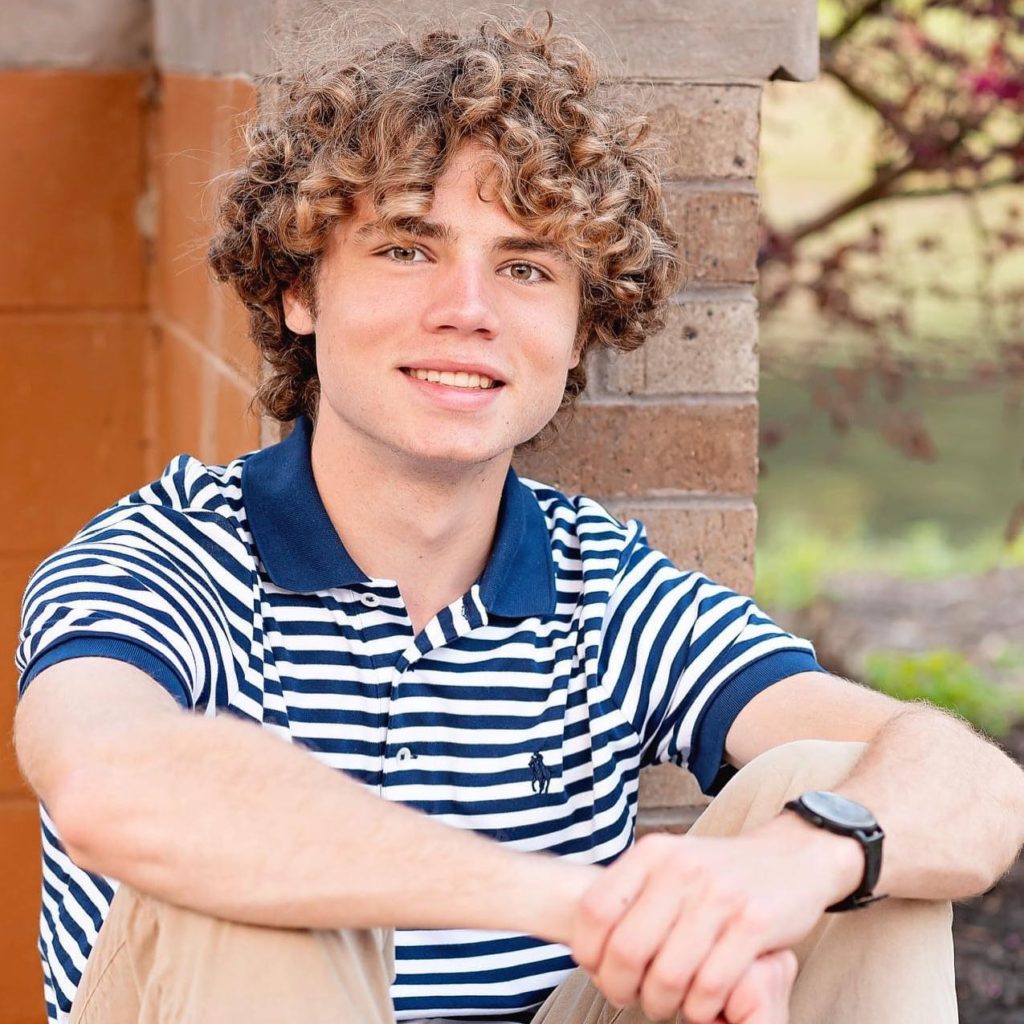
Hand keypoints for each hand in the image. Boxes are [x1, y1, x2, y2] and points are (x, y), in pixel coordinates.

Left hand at [569, 819, 860, 1022]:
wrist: (791, 857)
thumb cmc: (721, 873)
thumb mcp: (671, 865)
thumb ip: (633, 893)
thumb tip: (586, 941)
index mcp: (653, 853)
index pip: (594, 910)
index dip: (588, 952)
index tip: (598, 970)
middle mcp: (681, 868)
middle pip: (627, 950)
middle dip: (621, 987)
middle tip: (631, 997)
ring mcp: (718, 895)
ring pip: (669, 975)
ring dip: (663, 1004)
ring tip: (669, 1003)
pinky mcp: (754, 922)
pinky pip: (711, 985)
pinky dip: (701, 1007)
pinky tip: (703, 1003)